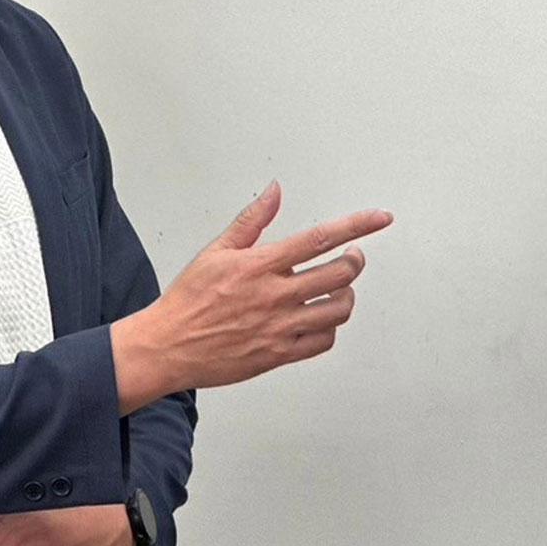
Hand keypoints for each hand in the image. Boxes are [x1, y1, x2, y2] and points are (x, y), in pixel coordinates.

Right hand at [111, 181, 391, 409]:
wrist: (168, 346)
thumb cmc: (189, 300)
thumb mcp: (217, 251)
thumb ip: (253, 220)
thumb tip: (274, 191)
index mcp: (261, 265)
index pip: (321, 238)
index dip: (358, 225)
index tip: (379, 219)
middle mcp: (276, 296)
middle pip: (340, 274)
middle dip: (354, 261)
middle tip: (353, 257)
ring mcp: (280, 327)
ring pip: (338, 310)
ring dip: (347, 296)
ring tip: (340, 289)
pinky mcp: (279, 354)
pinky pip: (323, 342)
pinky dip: (330, 328)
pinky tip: (321, 320)